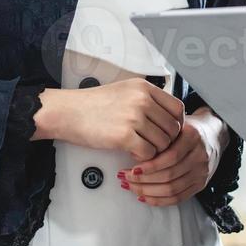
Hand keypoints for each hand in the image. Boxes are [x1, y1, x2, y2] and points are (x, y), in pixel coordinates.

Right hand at [36, 79, 183, 161]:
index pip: (177, 108)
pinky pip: (149, 153)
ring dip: (154, 151)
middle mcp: (142, 99)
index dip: (176, 124)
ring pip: (163, 143)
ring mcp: (134, 117)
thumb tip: (169, 117)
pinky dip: (143, 158)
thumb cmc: (94, 104)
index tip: (168, 132)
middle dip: (166, 141)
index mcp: (144, 88)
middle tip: (152, 144)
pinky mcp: (124, 136)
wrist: (68, 112)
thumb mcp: (125, 91)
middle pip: (173, 128)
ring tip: (140, 147)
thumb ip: (147, 99)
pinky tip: (132, 153)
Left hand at [121, 108, 225, 205]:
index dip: (150, 166)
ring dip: (148, 191)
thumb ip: (158, 133)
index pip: (170, 157)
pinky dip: (159, 200)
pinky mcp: (200, 184)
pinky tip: (144, 196)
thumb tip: (131, 147)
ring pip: (172, 189)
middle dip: (144, 180)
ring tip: (131, 187)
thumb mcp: (175, 123)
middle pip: (170, 175)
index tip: (132, 167)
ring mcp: (202, 172)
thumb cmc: (187, 128)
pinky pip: (179, 198)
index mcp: (193, 137)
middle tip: (125, 177)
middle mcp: (200, 156)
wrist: (213, 134)